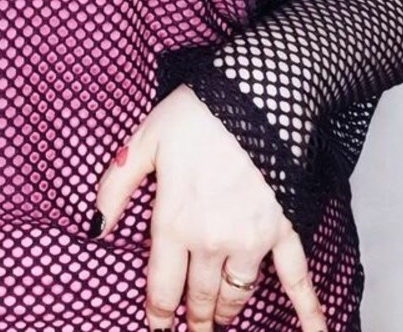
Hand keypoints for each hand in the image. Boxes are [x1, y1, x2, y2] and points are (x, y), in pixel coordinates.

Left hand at [92, 85, 327, 331]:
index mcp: (174, 222)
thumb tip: (94, 227)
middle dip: (195, 317)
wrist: (254, 95)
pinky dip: (308, 312)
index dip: (159, 314)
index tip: (157, 328)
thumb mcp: (143, 142)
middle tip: (193, 328)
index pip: (163, 287)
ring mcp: (250, 239)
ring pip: (237, 293)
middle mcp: (211, 240)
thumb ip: (115, 187)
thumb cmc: (196, 114)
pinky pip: (297, 278)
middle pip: (201, 296)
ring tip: (223, 319)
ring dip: (228, 310)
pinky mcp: (282, 229)